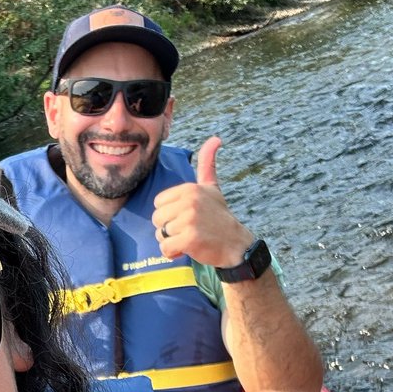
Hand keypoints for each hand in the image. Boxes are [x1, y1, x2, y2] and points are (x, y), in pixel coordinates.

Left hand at [153, 137, 253, 266]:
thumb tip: (215, 138)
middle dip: (169, 229)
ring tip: (190, 238)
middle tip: (189, 229)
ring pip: (160, 234)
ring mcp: (190, 219)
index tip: (187, 216)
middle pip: (157, 219)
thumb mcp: (212, 187)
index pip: (158, 204)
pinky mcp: (190, 238)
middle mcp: (189, 201)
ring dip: (172, 242)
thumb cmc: (219, 217)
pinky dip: (173, 253)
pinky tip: (188, 249)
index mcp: (189, 188)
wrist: (235, 244)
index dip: (170, 214)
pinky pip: (165, 248)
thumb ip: (207, 164)